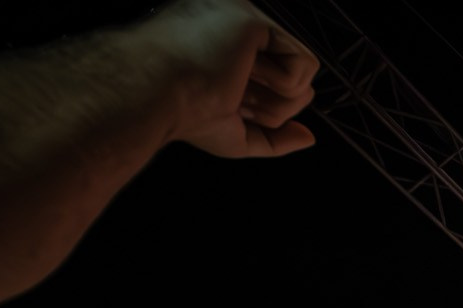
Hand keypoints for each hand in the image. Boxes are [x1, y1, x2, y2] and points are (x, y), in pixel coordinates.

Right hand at [140, 0, 319, 157]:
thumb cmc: (180, 112)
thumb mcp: (234, 133)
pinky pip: (305, 64)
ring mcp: (243, 15)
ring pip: (304, 73)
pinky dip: (281, 86)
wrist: (154, 95)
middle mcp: (234, 23)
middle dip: (271, 107)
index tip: (228, 103)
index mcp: (224, 42)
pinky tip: (244, 74)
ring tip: (235, 87)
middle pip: (293, 77)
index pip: (275, 77)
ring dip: (275, 100)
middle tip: (231, 98)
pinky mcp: (254, 19)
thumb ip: (274, 136)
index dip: (262, 107)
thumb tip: (308, 137)